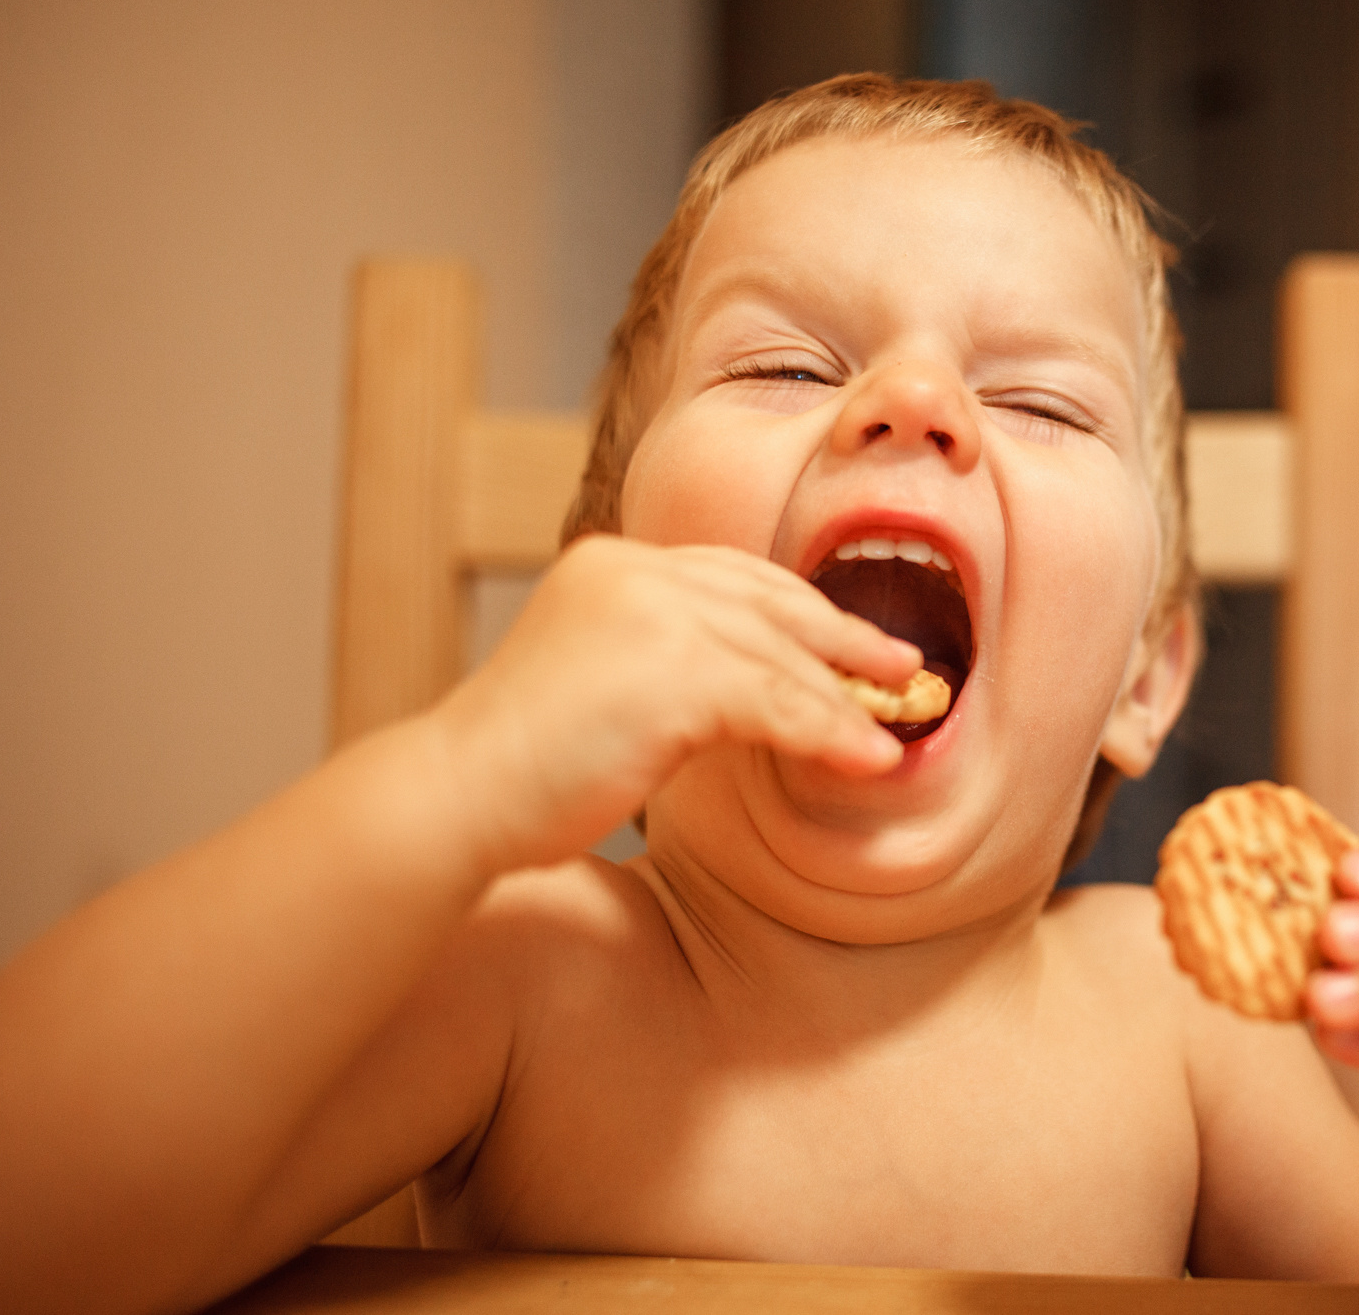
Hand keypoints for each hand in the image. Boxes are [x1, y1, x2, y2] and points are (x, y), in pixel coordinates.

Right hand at [428, 534, 919, 876]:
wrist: (458, 795)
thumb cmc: (521, 765)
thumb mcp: (599, 683)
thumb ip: (665, 664)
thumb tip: (753, 692)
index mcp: (612, 564)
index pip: (730, 575)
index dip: (798, 607)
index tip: (846, 639)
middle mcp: (636, 572)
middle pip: (768, 598)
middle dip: (842, 635)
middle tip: (901, 664)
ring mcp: (655, 614)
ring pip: (781, 655)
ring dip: (848, 695)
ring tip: (900, 725)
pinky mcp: (674, 671)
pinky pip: (778, 701)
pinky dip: (832, 731)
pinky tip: (871, 758)